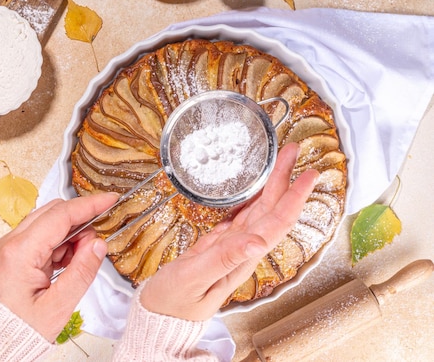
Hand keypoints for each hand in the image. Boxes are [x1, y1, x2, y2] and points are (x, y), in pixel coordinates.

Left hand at [0, 192, 117, 341]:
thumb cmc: (17, 331)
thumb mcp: (57, 307)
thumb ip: (81, 272)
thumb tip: (98, 245)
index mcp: (19, 252)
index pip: (61, 215)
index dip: (89, 205)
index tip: (110, 199)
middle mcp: (11, 243)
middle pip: (53, 213)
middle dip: (80, 220)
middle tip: (97, 242)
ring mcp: (10, 247)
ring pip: (48, 223)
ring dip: (70, 234)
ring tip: (79, 261)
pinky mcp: (12, 254)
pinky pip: (41, 237)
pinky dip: (59, 244)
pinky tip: (66, 264)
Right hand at [140, 142, 318, 320]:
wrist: (160, 315)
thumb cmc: (173, 301)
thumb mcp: (194, 278)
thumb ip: (224, 259)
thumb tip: (258, 241)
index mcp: (241, 258)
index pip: (275, 224)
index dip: (293, 198)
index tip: (307, 175)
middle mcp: (242, 251)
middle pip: (272, 212)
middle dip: (285, 181)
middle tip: (292, 152)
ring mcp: (231, 248)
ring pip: (259, 212)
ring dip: (273, 187)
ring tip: (281, 163)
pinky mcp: (218, 245)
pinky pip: (241, 217)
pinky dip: (251, 199)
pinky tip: (254, 190)